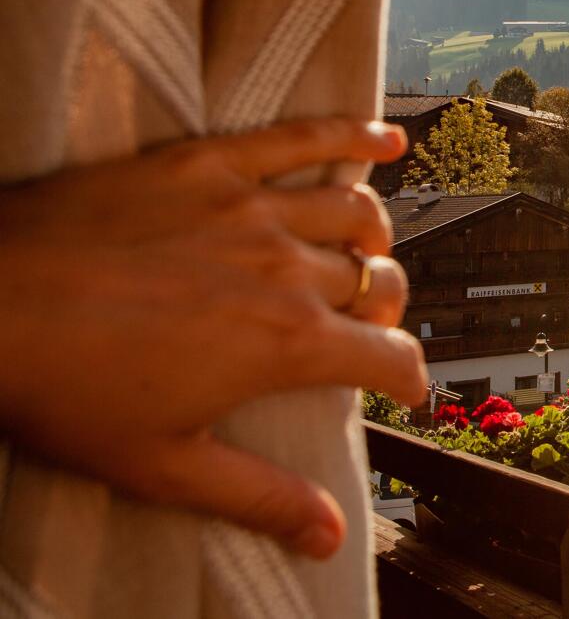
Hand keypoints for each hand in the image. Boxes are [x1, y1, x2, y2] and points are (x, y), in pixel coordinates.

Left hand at [0, 119, 426, 558]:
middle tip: (364, 328)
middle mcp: (285, 270)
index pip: (389, 356)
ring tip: (365, 252)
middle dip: (382, 311)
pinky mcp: (208, 164)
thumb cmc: (62, 386)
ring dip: (373, 239)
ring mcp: (250, 208)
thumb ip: (257, 496)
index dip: (407, 379)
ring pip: (354, 214)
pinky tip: (385, 141)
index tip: (402, 390)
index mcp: (286, 344)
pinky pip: (300, 138)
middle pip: (374, 283)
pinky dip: (351, 135)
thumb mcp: (161, 464)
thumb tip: (327, 533)